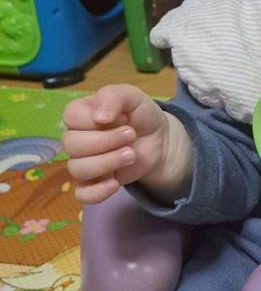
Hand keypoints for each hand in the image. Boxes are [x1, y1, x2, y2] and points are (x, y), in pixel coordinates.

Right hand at [62, 84, 171, 203]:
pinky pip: (83, 194)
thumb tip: (99, 117)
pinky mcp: (94, 183)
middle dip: (106, 141)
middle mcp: (75, 139)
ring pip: (78, 169)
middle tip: (131, 136)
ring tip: (131, 154)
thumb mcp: (132, 96)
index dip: (95, 119)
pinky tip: (115, 183)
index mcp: (79, 115)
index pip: (71, 117)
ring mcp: (83, 162)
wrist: (159, 139)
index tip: (121, 118)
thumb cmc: (140, 115)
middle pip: (73, 145)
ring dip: (108, 162)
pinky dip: (97, 192)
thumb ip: (113, 96)